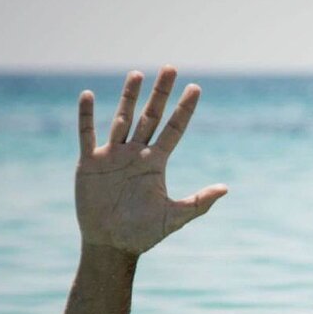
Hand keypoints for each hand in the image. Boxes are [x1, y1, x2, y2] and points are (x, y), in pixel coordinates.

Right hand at [75, 67, 226, 254]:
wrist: (111, 245)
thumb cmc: (143, 234)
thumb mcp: (174, 217)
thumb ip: (198, 202)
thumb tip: (225, 188)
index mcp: (156, 163)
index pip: (174, 129)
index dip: (185, 110)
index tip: (196, 88)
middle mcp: (136, 153)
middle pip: (151, 116)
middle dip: (161, 93)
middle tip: (171, 68)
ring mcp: (112, 155)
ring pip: (122, 119)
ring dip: (129, 97)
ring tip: (138, 74)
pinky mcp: (90, 163)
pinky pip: (87, 134)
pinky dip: (87, 116)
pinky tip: (89, 95)